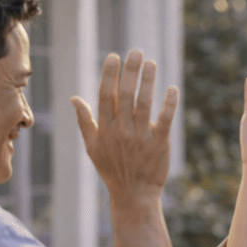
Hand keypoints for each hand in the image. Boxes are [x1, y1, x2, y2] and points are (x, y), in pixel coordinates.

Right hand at [72, 50, 178, 202]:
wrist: (133, 195)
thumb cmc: (112, 170)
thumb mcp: (93, 147)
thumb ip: (85, 121)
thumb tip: (74, 98)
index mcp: (105, 129)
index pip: (106, 95)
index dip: (110, 74)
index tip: (114, 56)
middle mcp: (122, 131)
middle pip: (126, 94)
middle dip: (131, 70)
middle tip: (136, 51)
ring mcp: (141, 137)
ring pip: (145, 103)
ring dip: (149, 81)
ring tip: (152, 63)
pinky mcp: (159, 143)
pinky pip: (165, 119)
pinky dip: (169, 103)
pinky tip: (172, 88)